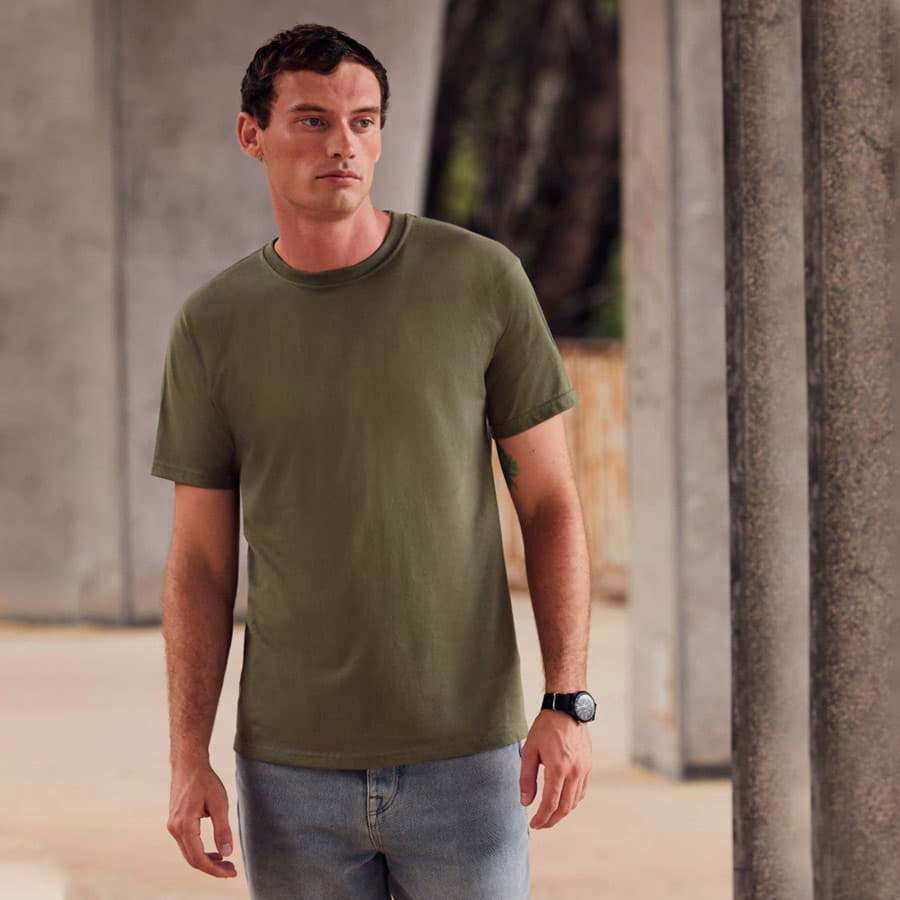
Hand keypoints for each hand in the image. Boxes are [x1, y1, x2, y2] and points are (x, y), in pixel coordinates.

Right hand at [167, 761, 236, 877]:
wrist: (188, 764)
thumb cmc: (204, 780)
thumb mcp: (219, 803)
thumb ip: (222, 829)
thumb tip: (227, 852)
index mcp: (184, 826)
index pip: (199, 858)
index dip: (215, 870)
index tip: (231, 873)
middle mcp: (175, 829)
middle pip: (192, 859)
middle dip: (212, 868)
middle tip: (231, 870)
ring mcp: (173, 826)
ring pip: (188, 852)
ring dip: (206, 860)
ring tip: (225, 862)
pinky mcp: (175, 822)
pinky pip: (187, 843)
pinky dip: (200, 850)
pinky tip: (214, 850)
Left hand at [519, 709, 592, 828]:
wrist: (567, 708)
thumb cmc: (546, 727)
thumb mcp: (530, 750)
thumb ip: (527, 778)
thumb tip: (526, 802)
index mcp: (558, 769)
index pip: (550, 804)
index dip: (541, 818)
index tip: (533, 824)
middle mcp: (574, 772)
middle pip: (564, 807)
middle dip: (552, 820)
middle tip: (540, 824)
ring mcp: (584, 769)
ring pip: (575, 801)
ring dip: (562, 812)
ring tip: (550, 815)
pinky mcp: (588, 765)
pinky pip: (582, 791)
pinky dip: (572, 801)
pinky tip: (563, 800)